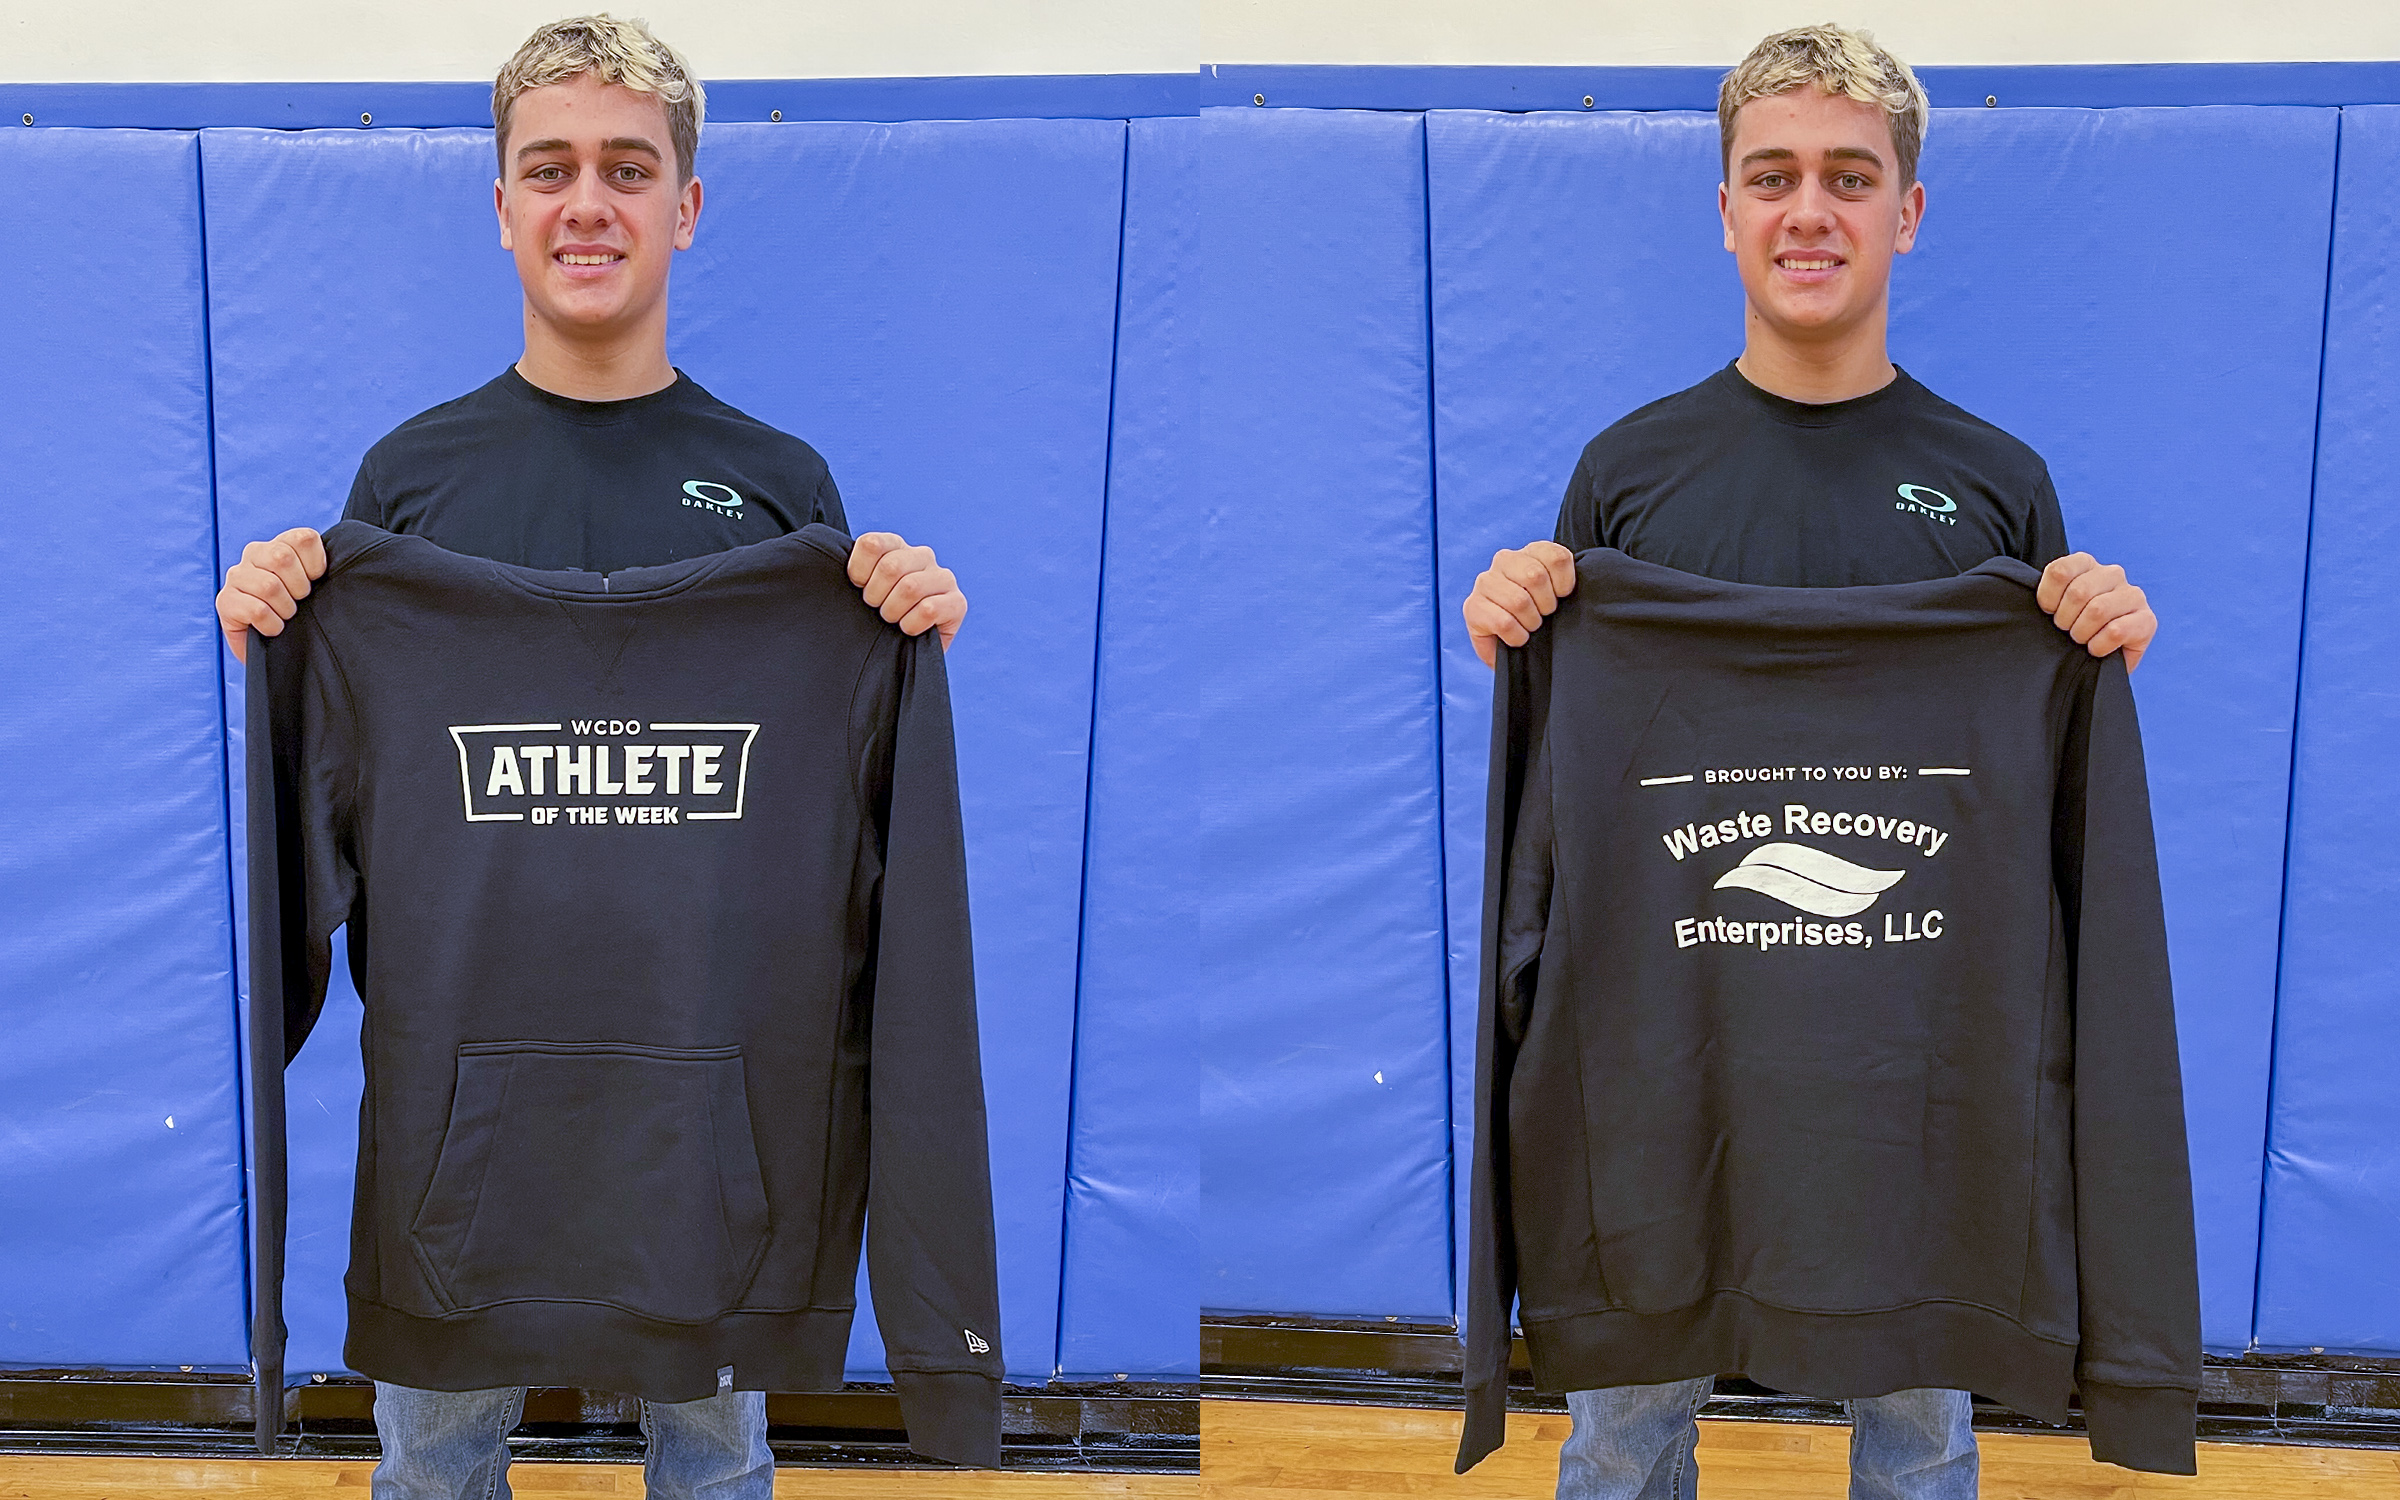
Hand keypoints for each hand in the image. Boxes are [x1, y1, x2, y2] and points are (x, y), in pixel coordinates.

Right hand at [217, 528, 327, 664]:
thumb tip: (350, 562)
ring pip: (269, 585)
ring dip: (286, 608)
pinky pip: (256, 610)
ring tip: (286, 615)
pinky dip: (272, 625)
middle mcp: (254, 554)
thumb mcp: (319, 587)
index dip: (316, 565)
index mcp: (280, 544)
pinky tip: (273, 628)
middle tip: (300, 601)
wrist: (280, 651)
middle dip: (299, 587)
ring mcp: (236, 576)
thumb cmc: (303, 615)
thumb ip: (326, 569)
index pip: (303, 538)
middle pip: (281, 557)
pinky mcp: (225, 601)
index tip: (315, 582)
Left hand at [847, 532, 966, 649]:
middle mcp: (923, 556)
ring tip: (892, 620)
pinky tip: (909, 629)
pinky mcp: (957, 603)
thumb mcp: (862, 590)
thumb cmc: (878, 617)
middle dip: (875, 596)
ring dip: (893, 611)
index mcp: (896, 546)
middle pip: (891, 567)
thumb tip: (829, 561)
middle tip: (875, 609)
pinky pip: (929, 609)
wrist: (903, 651)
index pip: (871, 543)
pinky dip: (911, 625)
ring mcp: (943, 578)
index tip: (858, 588)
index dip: (858, 572)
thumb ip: (853, 572)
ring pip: (910, 587)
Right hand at [1464, 541, 1576, 667]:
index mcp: (1530, 552)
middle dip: (1546, 605)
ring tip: (1530, 627)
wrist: (1516, 649)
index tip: (1562, 597)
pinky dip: (1517, 636)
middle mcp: (1504, 560)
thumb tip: (1572, 590)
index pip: (1556, 557)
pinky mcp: (1472, 607)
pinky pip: (1503, 622)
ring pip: (1518, 601)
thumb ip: (1566, 581)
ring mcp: (1485, 582)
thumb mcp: (1559, 595)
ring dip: (1531, 622)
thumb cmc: (1541, 618)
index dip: (1565, 584)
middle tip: (1544, 615)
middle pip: (1535, 576)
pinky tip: (1517, 638)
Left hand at [2037, 552, 2155, 671]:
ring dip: (2081, 633)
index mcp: (2086, 564)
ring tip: (2081, 640)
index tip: (2048, 612)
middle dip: (2064, 620)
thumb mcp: (2055, 606)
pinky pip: (2116, 631)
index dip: (2048, 598)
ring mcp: (2133, 595)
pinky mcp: (2147, 620)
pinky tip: (2096, 649)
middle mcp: (2113, 574)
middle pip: (2079, 592)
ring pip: (2098, 610)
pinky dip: (2099, 646)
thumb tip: (2030, 593)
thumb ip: (2047, 593)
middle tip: (2066, 631)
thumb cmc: (2072, 628)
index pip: (2060, 571)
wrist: (2098, 660)